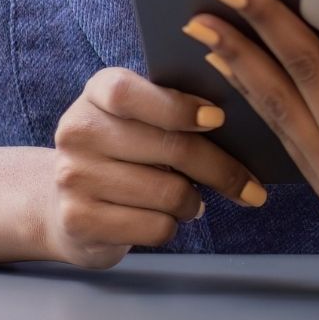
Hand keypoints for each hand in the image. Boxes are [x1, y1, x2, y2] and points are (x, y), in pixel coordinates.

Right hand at [44, 66, 267, 269]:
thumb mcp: (139, 117)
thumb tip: (246, 122)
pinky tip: (165, 219)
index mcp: (98, 92)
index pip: (131, 93)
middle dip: (221, 169)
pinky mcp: (78, 221)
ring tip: (193, 201)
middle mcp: (78, 131)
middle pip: (170, 147)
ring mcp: (73, 177)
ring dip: (194, 202)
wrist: (66, 203)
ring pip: (169, 193)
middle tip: (252, 187)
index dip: (178, 107)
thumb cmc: (124, 151)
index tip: (219, 119)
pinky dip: (172, 226)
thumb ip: (175, 108)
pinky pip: (155, 227)